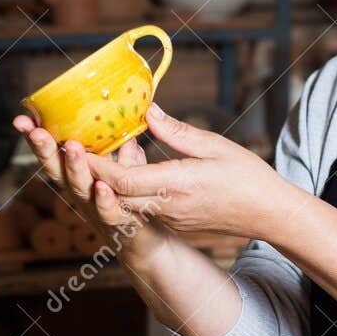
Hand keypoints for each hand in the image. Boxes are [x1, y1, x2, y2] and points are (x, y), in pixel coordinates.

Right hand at [11, 117, 169, 258]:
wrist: (155, 245)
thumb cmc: (136, 206)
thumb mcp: (128, 172)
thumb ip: (123, 152)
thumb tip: (123, 127)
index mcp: (81, 177)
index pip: (56, 153)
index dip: (39, 137)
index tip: (22, 118)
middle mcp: (83, 194)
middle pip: (58, 170)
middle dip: (45, 150)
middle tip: (35, 130)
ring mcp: (97, 211)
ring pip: (80, 189)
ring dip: (75, 168)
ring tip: (73, 147)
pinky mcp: (119, 226)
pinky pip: (110, 212)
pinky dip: (104, 200)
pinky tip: (102, 187)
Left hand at [91, 103, 286, 241]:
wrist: (268, 215)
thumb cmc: (248, 178)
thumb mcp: (215, 146)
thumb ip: (177, 132)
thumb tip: (150, 112)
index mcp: (178, 185)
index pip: (124, 180)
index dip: (95, 167)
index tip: (75, 148)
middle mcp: (169, 207)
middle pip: (116, 195)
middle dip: (89, 176)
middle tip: (67, 152)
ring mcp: (171, 218)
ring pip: (125, 204)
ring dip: (103, 185)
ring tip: (83, 161)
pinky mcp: (174, 223)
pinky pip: (140, 209)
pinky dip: (122, 193)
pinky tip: (113, 175)